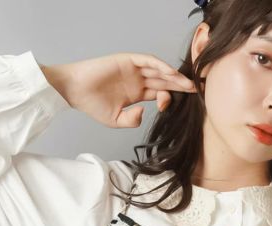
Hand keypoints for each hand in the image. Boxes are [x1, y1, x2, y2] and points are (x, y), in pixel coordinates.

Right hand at [39, 53, 196, 127]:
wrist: (76, 91)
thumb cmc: (92, 105)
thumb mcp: (116, 120)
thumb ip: (132, 120)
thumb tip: (144, 113)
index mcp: (136, 94)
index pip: (159, 94)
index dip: (170, 98)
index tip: (177, 106)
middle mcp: (137, 80)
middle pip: (163, 81)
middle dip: (179, 85)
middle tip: (195, 90)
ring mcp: (133, 69)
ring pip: (158, 70)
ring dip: (173, 76)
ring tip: (187, 83)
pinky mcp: (127, 60)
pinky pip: (147, 61)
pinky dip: (160, 66)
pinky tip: (171, 73)